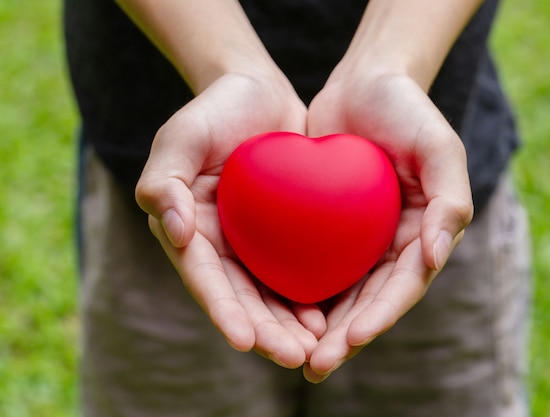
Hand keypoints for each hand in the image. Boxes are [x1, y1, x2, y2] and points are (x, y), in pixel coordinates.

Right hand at [135, 71, 326, 367]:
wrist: (257, 92)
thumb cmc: (215, 111)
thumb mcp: (181, 137)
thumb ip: (164, 181)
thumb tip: (176, 232)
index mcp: (189, 231)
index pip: (206, 280)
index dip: (223, 311)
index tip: (245, 340)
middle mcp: (220, 246)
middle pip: (241, 299)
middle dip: (265, 333)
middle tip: (296, 356)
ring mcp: (253, 243)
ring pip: (270, 295)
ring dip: (290, 325)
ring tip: (318, 346)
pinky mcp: (284, 234)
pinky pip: (296, 270)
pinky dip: (310, 295)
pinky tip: (332, 313)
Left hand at [303, 70, 473, 381]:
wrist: (365, 83)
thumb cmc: (408, 111)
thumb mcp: (440, 147)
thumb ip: (450, 201)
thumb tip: (436, 257)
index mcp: (423, 236)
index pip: (403, 287)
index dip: (381, 315)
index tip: (353, 337)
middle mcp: (392, 246)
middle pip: (369, 302)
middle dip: (346, 337)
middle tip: (316, 364)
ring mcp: (359, 240)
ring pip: (340, 294)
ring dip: (320, 329)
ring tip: (294, 356)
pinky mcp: (327, 228)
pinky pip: (312, 265)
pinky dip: (299, 292)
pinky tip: (274, 312)